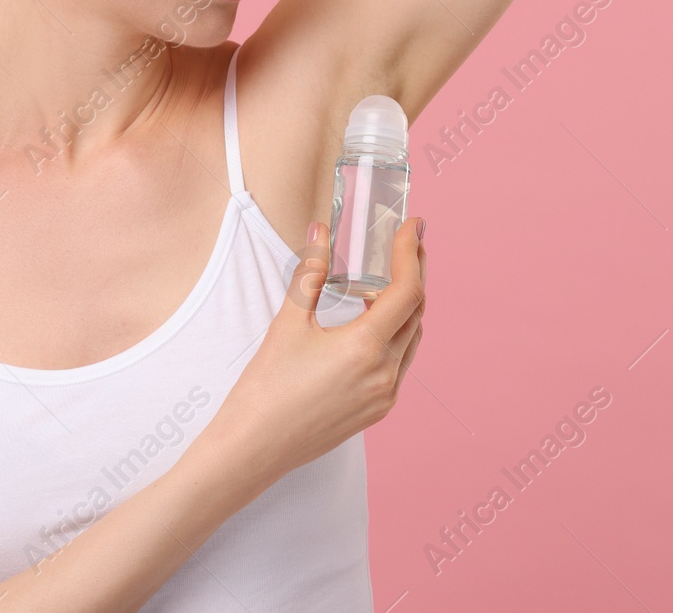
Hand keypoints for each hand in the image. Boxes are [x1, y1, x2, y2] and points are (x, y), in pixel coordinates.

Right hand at [203, 217, 426, 486]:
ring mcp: (385, 396)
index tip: (413, 226)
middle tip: (408, 244)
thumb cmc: (266, 387)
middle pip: (417, 312)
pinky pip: (400, 364)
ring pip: (412, 339)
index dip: (412, 254)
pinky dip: (396, 336)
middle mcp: (385, 373)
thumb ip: (311, 273)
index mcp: (366, 348)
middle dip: (415, 274)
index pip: (407, 290)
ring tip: (388, 280)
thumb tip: (320, 231)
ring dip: (407, 306)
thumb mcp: (288, 323)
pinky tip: (372, 325)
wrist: (254, 447)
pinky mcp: (377, 411)